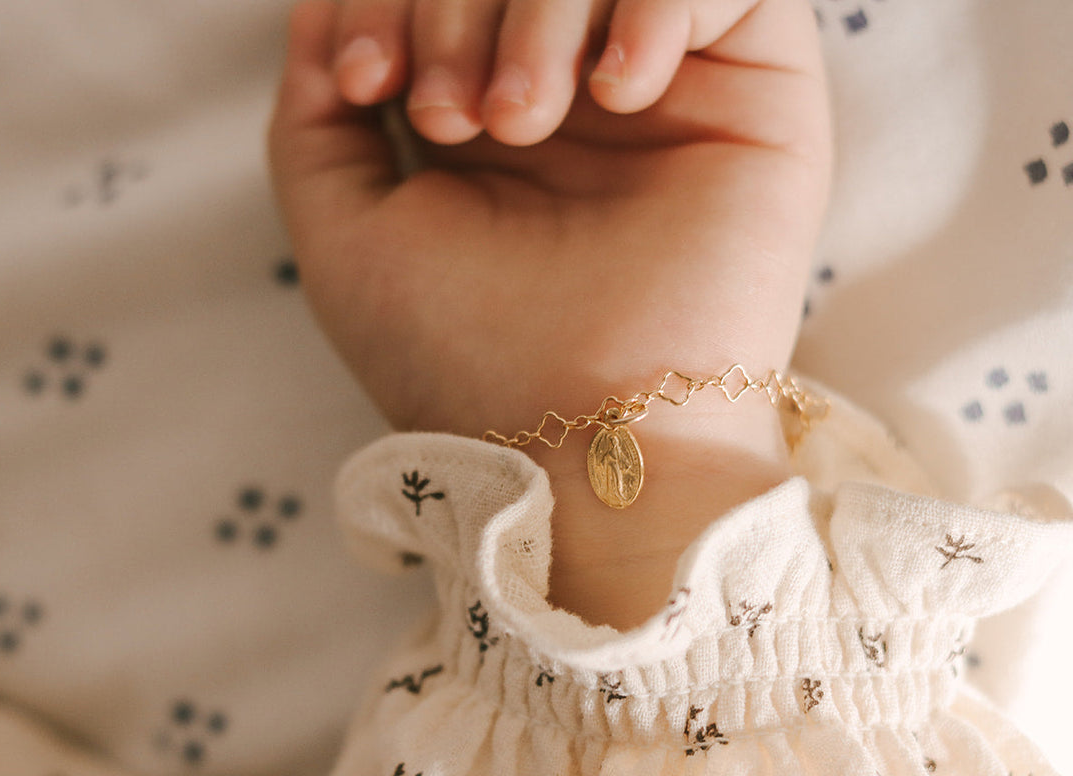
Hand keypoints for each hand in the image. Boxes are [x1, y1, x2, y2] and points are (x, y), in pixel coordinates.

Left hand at [270, 0, 830, 626]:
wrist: (580, 434)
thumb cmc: (460, 352)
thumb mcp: (343, 230)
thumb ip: (315, 107)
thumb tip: (317, 2)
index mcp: (481, 103)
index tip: (369, 80)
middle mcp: (572, 81)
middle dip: (455, 6)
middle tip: (450, 115)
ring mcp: (663, 78)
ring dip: (541, 11)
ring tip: (524, 123)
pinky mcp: (757, 89)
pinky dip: (654, 4)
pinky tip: (618, 94)